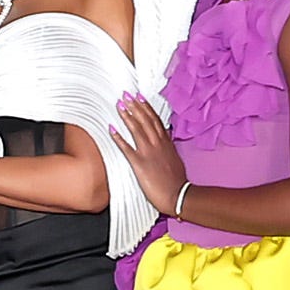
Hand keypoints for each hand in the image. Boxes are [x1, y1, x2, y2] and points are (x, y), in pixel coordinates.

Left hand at [112, 93, 187, 213]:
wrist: (178, 195)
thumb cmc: (177, 181)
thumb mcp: (175, 159)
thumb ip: (168, 148)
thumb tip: (165, 139)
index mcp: (166, 143)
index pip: (155, 120)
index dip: (146, 107)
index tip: (139, 97)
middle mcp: (157, 144)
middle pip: (145, 120)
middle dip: (135, 106)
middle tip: (126, 94)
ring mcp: (148, 152)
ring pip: (137, 129)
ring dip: (127, 116)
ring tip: (119, 105)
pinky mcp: (139, 163)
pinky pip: (127, 148)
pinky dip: (119, 137)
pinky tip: (111, 128)